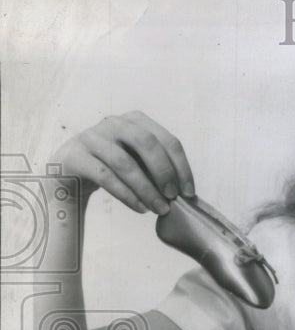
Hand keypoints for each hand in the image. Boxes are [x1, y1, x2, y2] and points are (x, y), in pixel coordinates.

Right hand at [51, 111, 195, 214]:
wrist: (69, 171)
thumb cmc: (113, 167)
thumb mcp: (139, 161)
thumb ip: (158, 169)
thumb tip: (185, 192)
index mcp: (136, 121)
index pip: (167, 140)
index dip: (182, 167)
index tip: (189, 192)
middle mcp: (114, 123)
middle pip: (146, 143)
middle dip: (164, 172)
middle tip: (173, 197)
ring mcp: (92, 137)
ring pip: (125, 162)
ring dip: (146, 189)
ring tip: (158, 208)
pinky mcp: (76, 156)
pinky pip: (106, 176)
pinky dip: (127, 195)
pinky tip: (140, 208)